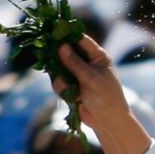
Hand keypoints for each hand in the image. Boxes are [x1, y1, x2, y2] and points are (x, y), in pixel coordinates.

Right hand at [55, 36, 152, 153]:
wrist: (107, 121)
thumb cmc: (106, 97)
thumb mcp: (91, 78)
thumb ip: (76, 63)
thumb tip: (62, 46)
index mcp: (97, 56)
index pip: (80, 40)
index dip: (67, 35)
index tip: (53, 32)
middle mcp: (86, 63)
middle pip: (66, 52)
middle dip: (57, 56)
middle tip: (47, 56)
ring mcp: (77, 75)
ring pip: (59, 68)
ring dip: (58, 75)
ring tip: (64, 84)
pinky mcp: (70, 87)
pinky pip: (58, 82)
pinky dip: (60, 87)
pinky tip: (67, 94)